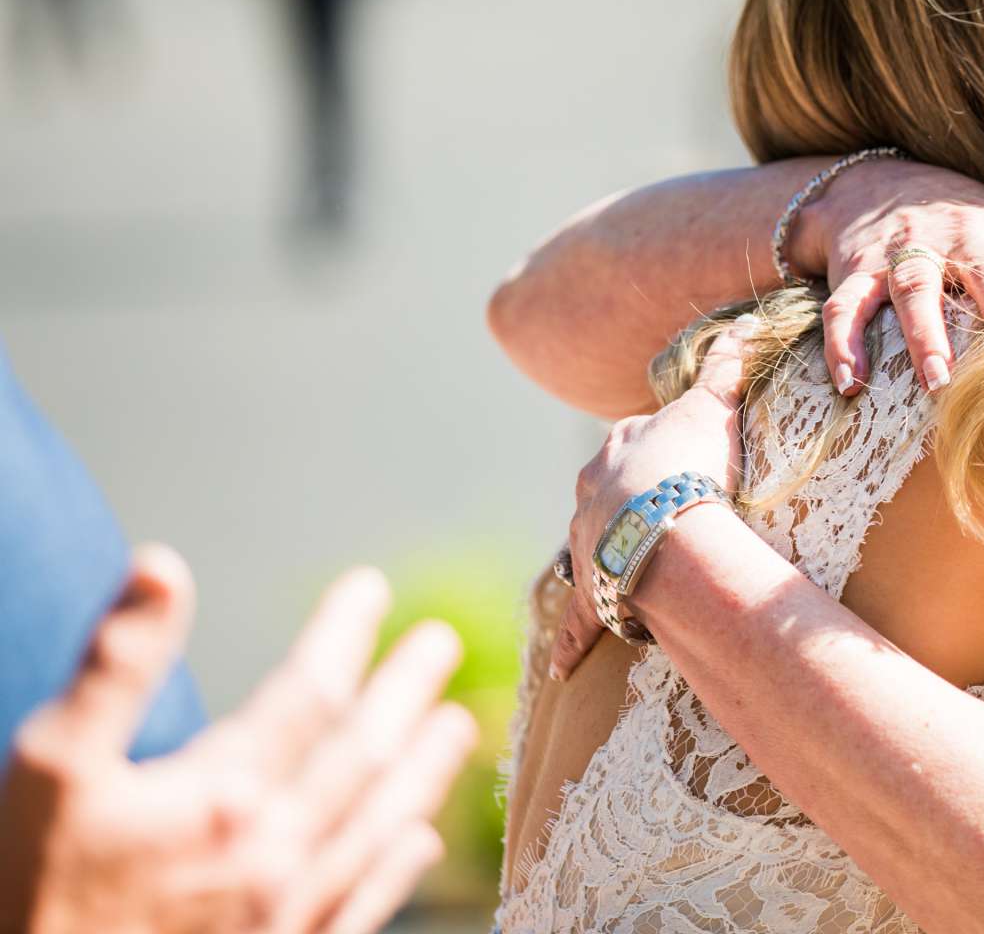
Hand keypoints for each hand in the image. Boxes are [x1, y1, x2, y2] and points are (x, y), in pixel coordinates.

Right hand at [1, 549, 475, 933]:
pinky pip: (362, 909)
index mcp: (225, 796)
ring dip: (422, 770)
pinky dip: (398, 869)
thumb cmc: (31, 892)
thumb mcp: (52, 768)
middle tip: (441, 643)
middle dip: (405, 690)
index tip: (371, 589)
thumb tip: (162, 567)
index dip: (345, 633)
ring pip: (378, 827)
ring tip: (457, 725)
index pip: (310, 692)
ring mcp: (286, 917)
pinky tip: (419, 843)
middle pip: (365, 754)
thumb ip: (115, 667)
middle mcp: (274, 854)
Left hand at [550, 319, 752, 680]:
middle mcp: (593, 490)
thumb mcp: (713, 408)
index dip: (655, 442)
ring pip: (585, 547)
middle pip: (602, 488)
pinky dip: (570, 640)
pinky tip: (558, 666)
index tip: (676, 452)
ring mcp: (587, 541)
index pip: (634, 436)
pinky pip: (579, 619)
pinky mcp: (593, 591)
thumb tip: (743, 322)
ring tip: (617, 563)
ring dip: (598, 555)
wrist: (664, 526)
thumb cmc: (692, 465)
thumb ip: (727, 367)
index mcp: (621, 448)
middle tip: (649, 507)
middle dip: (620, 495)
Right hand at [800, 159, 983, 393]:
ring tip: (937, 382)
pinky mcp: (856, 269)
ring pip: (912, 287)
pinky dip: (843, 344)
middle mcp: (955, 236)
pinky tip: (850, 382)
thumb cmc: (963, 223)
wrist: (871, 184)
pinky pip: (846, 306)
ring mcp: (903, 252)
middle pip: (980, 266)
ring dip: (924, 334)